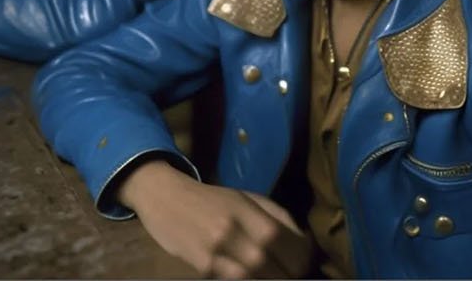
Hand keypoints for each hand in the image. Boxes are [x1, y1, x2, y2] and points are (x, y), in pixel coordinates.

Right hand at [118, 159, 311, 277]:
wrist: (165, 198)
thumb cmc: (213, 199)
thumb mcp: (247, 198)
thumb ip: (277, 217)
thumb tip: (305, 242)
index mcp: (247, 210)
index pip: (286, 240)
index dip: (302, 256)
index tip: (306, 262)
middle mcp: (232, 231)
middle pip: (274, 265)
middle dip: (290, 275)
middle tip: (295, 275)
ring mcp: (215, 252)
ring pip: (255, 279)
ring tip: (277, 278)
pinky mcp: (203, 268)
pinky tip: (255, 278)